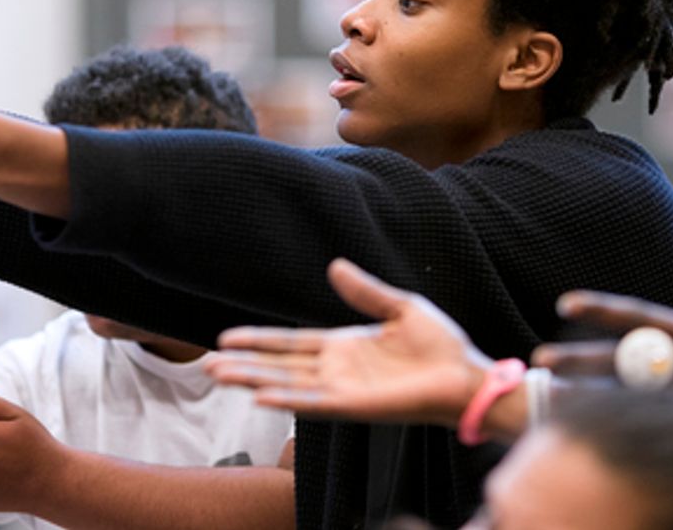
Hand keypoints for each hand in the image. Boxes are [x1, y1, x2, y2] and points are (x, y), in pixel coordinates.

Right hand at [207, 258, 489, 426]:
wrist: (465, 373)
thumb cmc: (440, 344)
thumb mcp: (400, 306)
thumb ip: (365, 290)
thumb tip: (334, 266)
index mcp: (344, 346)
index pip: (290, 343)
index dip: (259, 340)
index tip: (226, 338)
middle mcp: (337, 370)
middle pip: (279, 366)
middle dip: (244, 365)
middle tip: (206, 364)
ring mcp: (343, 390)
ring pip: (287, 385)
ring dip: (252, 381)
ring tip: (217, 375)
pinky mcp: (356, 406)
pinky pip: (314, 403)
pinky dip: (287, 399)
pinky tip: (260, 396)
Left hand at [533, 225, 672, 406]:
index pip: (637, 316)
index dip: (599, 307)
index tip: (565, 301)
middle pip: (620, 361)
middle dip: (577, 361)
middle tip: (539, 362)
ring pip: (630, 395)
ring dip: (591, 395)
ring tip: (554, 395)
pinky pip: (657, 420)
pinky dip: (626, 420)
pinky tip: (596, 423)